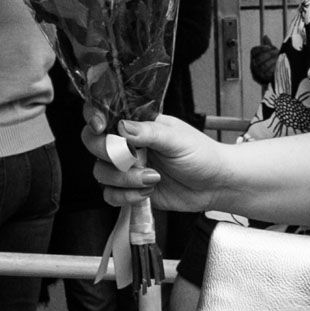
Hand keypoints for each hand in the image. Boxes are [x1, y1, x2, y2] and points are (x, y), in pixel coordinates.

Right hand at [80, 104, 225, 212]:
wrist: (215, 185)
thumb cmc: (202, 155)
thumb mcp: (178, 139)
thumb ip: (149, 133)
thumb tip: (123, 127)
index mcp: (138, 124)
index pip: (104, 114)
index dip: (94, 118)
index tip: (101, 128)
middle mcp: (129, 144)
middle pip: (94, 144)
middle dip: (108, 154)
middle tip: (131, 159)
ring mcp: (128, 168)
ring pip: (101, 172)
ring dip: (124, 179)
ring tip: (152, 179)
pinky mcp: (130, 189)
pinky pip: (111, 194)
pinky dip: (126, 196)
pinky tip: (146, 192)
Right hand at [248, 35, 277, 85]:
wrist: (273, 74)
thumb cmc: (270, 61)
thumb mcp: (269, 52)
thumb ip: (267, 45)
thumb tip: (265, 36)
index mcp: (253, 57)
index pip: (254, 51)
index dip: (261, 48)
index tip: (270, 47)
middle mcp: (253, 64)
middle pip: (259, 59)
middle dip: (268, 54)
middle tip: (276, 51)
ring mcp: (257, 72)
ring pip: (263, 66)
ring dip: (272, 61)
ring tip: (278, 58)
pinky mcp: (262, 79)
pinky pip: (267, 74)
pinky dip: (273, 69)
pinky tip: (278, 65)